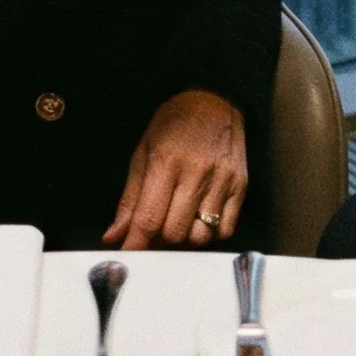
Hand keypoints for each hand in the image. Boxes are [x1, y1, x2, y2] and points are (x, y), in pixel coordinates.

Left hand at [104, 89, 247, 249]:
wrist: (215, 98)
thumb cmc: (174, 123)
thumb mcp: (143, 151)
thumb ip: (130, 197)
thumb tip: (114, 236)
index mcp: (166, 162)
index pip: (149, 218)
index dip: (136, 245)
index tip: (128, 258)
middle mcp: (196, 173)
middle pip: (174, 233)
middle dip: (159, 240)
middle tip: (154, 231)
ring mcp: (222, 181)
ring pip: (201, 236)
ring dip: (185, 239)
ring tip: (179, 222)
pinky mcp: (241, 186)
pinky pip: (226, 230)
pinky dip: (210, 234)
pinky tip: (201, 218)